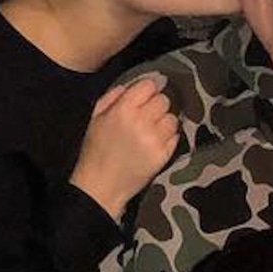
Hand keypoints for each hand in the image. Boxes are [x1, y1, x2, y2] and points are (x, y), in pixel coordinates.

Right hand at [71, 73, 179, 219]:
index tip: (143, 98)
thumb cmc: (96, 150)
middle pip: (164, 100)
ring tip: (152, 131)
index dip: (147, 90)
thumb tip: (132, 86)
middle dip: (156, 106)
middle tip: (147, 117)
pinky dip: (168, 138)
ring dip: (164, 122)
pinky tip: (155, 143)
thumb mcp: (96, 118)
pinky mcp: (164, 154)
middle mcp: (142, 121)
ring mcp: (155, 139)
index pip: (149, 86)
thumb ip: (113, 97)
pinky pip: (176, 137)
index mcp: (123, 109)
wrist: (102, 185)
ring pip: (172, 119)